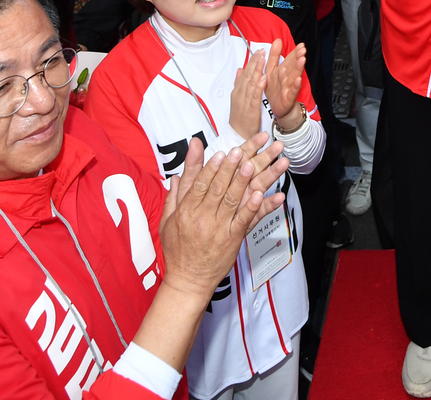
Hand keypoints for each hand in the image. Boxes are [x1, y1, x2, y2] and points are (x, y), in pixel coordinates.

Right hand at [159, 134, 288, 298]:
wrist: (187, 280)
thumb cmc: (177, 250)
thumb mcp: (168, 220)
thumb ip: (175, 195)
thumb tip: (176, 174)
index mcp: (186, 211)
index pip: (200, 184)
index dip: (212, 167)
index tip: (222, 152)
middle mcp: (202, 218)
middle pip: (217, 188)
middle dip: (230, 168)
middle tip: (241, 150)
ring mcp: (218, 229)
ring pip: (232, 201)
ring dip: (243, 182)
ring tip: (253, 165)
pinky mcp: (232, 239)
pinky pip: (244, 220)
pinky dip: (253, 206)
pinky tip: (262, 194)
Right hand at [228, 48, 266, 140]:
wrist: (238, 136)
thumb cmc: (240, 118)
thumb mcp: (238, 99)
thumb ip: (239, 84)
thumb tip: (240, 69)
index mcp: (237, 91)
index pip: (244, 73)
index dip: (252, 62)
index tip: (258, 51)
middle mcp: (240, 95)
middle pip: (247, 76)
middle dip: (254, 62)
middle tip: (261, 50)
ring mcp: (244, 102)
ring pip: (251, 84)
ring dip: (257, 70)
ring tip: (263, 59)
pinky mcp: (250, 110)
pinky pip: (255, 97)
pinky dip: (259, 87)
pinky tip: (264, 78)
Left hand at [262, 40, 307, 131]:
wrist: (279, 109)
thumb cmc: (276, 90)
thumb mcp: (271, 70)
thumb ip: (274, 56)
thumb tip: (277, 40)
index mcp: (281, 71)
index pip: (289, 59)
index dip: (294, 52)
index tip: (301, 44)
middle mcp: (286, 78)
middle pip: (292, 66)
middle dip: (297, 57)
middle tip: (303, 49)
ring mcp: (288, 88)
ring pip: (293, 76)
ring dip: (298, 69)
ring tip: (302, 60)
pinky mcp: (288, 98)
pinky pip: (292, 91)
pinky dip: (295, 86)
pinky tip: (298, 79)